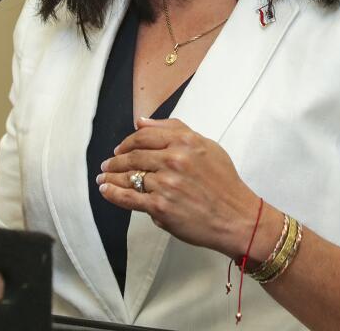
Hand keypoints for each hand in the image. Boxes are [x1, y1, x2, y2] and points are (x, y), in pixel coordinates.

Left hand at [97, 118, 263, 259]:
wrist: (236, 217)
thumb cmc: (224, 183)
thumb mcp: (206, 146)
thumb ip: (175, 130)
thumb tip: (142, 121)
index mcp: (185, 142)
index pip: (144, 136)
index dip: (127, 142)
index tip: (120, 148)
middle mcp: (174, 160)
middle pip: (133, 156)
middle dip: (115, 160)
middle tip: (106, 164)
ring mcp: (165, 184)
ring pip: (129, 176)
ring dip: (111, 176)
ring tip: (102, 178)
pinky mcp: (160, 207)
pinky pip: (129, 198)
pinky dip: (113, 193)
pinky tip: (105, 190)